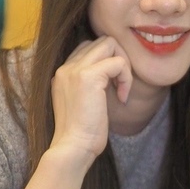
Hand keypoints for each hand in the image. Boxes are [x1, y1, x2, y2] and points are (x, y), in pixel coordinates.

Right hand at [50, 37, 132, 165]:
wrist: (73, 147)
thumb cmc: (82, 133)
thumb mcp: (84, 102)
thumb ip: (92, 84)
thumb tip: (114, 73)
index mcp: (63, 73)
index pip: (89, 48)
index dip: (107, 62)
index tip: (111, 87)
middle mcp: (66, 67)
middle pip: (101, 41)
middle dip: (119, 59)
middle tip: (121, 85)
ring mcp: (75, 69)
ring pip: (110, 44)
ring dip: (124, 65)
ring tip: (121, 89)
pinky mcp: (88, 76)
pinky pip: (118, 62)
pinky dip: (126, 78)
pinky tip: (122, 98)